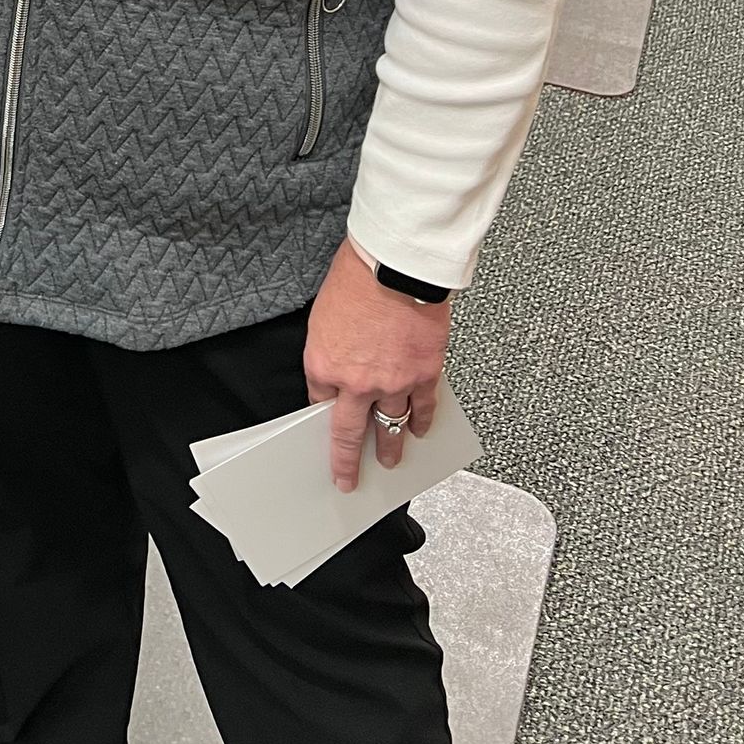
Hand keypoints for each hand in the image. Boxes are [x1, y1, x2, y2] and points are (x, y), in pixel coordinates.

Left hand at [304, 240, 450, 490]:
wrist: (394, 263)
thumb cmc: (357, 277)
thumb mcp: (323, 317)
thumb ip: (330, 351)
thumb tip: (336, 371)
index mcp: (324, 365)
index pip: (319, 404)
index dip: (322, 417)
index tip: (323, 432)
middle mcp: (356, 382)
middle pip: (349, 433)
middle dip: (347, 462)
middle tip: (347, 480)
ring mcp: (392, 383)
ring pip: (390, 427)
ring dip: (390, 447)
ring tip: (390, 461)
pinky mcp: (424, 375)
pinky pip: (423, 409)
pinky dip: (422, 423)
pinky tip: (420, 431)